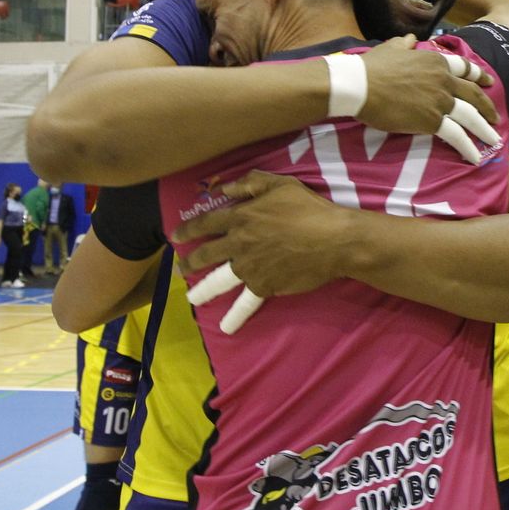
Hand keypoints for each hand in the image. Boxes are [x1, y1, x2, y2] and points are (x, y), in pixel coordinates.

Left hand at [172, 171, 353, 331]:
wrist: (333, 240)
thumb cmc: (310, 208)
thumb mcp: (281, 184)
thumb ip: (251, 183)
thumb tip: (224, 188)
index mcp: (241, 217)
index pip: (206, 223)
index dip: (188, 229)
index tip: (175, 236)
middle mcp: (238, 243)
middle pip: (206, 254)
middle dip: (189, 262)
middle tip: (180, 269)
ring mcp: (249, 267)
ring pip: (218, 280)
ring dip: (203, 290)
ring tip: (193, 298)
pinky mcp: (264, 286)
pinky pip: (246, 303)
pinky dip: (236, 315)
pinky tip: (227, 326)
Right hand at [357, 37, 499, 160]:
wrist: (360, 85)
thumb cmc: (372, 67)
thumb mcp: (391, 48)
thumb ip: (405, 44)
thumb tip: (410, 39)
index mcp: (436, 61)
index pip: (465, 68)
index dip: (479, 75)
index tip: (489, 82)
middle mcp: (444, 79)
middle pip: (473, 94)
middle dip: (487, 106)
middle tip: (496, 117)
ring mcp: (440, 100)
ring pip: (470, 116)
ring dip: (484, 129)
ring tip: (493, 141)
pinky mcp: (432, 120)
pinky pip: (456, 135)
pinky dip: (468, 147)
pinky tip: (475, 157)